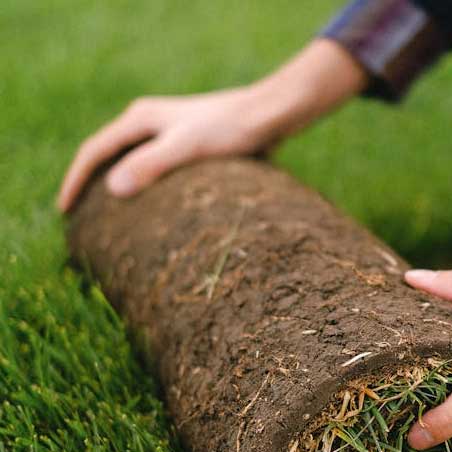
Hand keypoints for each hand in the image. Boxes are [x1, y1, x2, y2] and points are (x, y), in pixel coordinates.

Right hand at [57, 39, 366, 211]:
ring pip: (130, 162)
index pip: (94, 151)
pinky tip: (151, 209)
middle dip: (91, 184)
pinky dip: (143, 187)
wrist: (268, 115)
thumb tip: (113, 189)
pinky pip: (153, 169)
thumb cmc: (231, 129)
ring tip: (108, 217)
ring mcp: (168, 133)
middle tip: (79, 218)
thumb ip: (151, 164)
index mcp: (140, 119)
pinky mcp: (187, 145)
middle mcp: (149, 123)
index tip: (65, 211)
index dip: (76, 181)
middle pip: (108, 155)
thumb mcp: (187, 147)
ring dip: (116, 186)